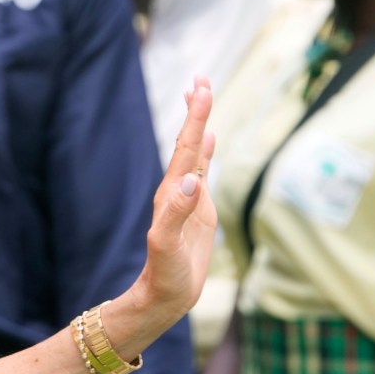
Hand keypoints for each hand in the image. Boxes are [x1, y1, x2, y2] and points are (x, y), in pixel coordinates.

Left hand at [123, 78, 216, 337]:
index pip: (186, 148)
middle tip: (201, 78)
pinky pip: (203, 171)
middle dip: (195, 111)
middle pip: (188, 141)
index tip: (202, 88)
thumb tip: (191, 181)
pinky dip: (207, 152)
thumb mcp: (168, 245)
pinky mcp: (198, 209)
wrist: (163, 295)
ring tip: (201, 95)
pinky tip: (211, 138)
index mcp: (172, 192)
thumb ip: (177, 213)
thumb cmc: (165, 274)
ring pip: (194, 152)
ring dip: (199, 124)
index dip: (195, 119)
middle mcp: (178, 188)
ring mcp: (188, 196)